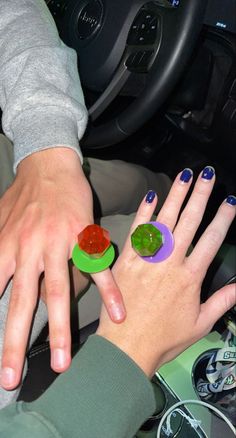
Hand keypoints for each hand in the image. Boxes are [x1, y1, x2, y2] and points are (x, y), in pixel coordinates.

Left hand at [0, 147, 124, 389]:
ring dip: (61, 330)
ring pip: (58, 292)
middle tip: (10, 379)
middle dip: (15, 343)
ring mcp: (57, 244)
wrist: (48, 165)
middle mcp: (28, 250)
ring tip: (64, 363)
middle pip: (22, 302)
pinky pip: (98, 268)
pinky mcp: (83, 236)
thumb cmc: (22, 196)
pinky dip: (109, 292)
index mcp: (6, 249)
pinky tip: (119, 313)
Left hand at [97, 167, 235, 376]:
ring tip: (185, 175)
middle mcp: (170, 263)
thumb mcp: (201, 323)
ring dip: (176, 196)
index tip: (230, 201)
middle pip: (189, 222)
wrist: (126, 347)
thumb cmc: (164, 338)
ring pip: (165, 220)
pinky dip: (144, 212)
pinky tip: (151, 195)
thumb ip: (223, 301)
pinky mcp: (127, 260)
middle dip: (200, 195)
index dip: (223, 219)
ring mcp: (147, 259)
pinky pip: (137, 231)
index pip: (211, 240)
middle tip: (207, 174)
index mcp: (190, 277)